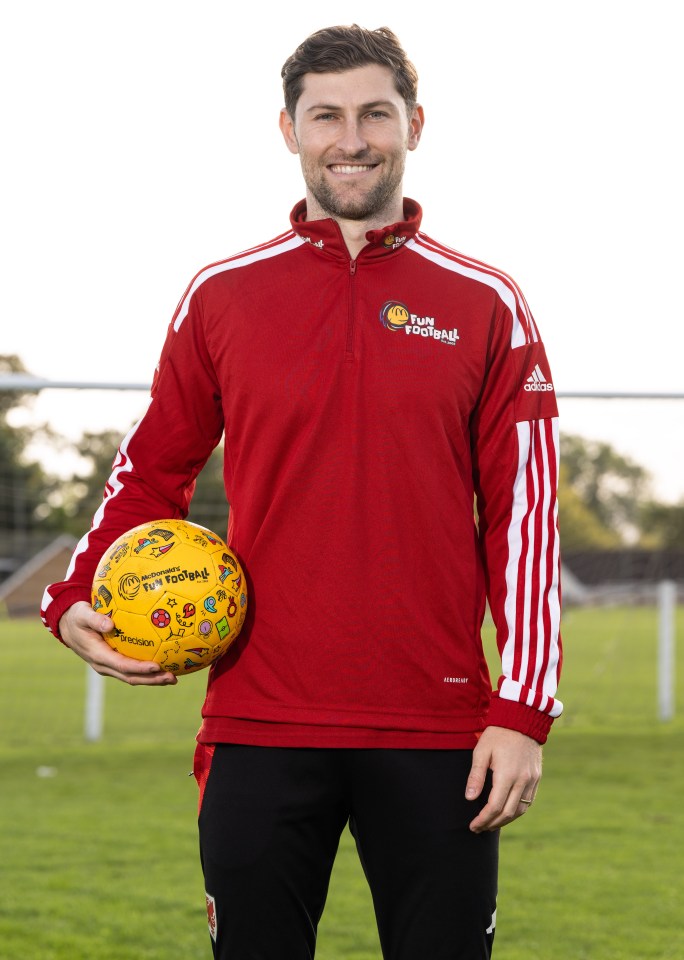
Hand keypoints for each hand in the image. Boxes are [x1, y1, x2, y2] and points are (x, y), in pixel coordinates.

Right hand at [59, 601, 176, 685]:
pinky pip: (132, 670)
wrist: (68, 626)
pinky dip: (148, 671)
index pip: (122, 665)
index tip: (157, 666)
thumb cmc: (77, 617)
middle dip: (152, 679)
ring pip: (133, 677)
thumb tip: (110, 624)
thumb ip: (95, 619)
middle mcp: (104, 665)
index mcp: (98, 655)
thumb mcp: (82, 615)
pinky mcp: (113, 662)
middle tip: (173, 678)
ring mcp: (109, 666)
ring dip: (153, 679)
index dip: (140, 668)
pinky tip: (165, 664)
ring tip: (174, 677)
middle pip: (131, 677)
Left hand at [466, 725, 540, 832]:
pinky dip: (517, 811)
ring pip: (520, 810)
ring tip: (491, 824)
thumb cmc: (497, 734)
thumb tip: (470, 798)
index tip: (473, 826)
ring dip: (505, 821)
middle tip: (479, 828)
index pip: (494, 807)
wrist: (522, 719)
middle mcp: (522, 780)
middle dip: (492, 824)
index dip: (483, 819)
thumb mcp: (481, 751)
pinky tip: (507, 813)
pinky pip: (528, 801)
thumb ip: (476, 776)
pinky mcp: (536, 777)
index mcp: (507, 775)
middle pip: (508, 813)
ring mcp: (532, 780)